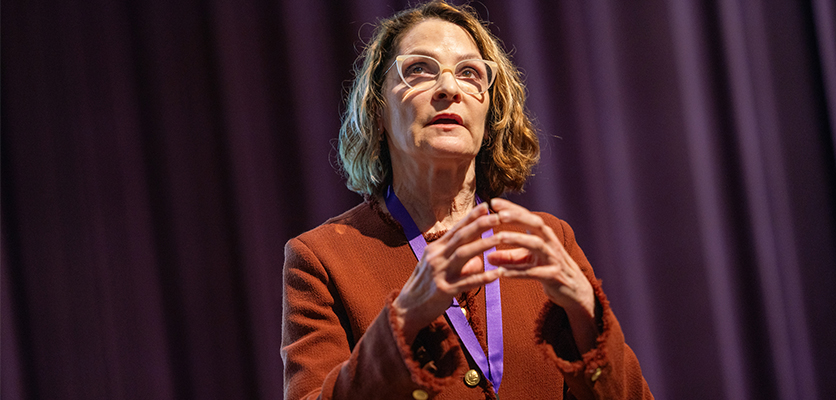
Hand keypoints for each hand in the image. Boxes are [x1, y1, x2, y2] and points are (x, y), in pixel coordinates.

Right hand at [392, 202, 503, 343]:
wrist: (406, 310)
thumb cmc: (424, 287)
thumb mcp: (434, 267)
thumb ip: (454, 258)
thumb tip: (478, 257)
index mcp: (434, 249)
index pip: (455, 230)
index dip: (471, 217)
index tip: (486, 206)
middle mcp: (436, 257)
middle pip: (461, 237)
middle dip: (480, 225)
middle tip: (498, 216)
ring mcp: (439, 273)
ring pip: (464, 254)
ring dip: (484, 244)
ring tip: (501, 238)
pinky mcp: (444, 290)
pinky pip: (467, 282)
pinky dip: (482, 277)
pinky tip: (497, 273)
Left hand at [486, 198, 598, 351]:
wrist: (575, 292)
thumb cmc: (550, 271)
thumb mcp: (528, 262)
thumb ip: (509, 258)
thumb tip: (487, 256)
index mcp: (544, 236)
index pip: (528, 216)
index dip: (512, 208)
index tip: (493, 201)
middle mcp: (551, 243)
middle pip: (535, 224)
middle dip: (517, 217)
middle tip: (498, 214)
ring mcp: (554, 259)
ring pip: (536, 244)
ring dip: (517, 239)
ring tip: (499, 237)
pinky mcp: (554, 276)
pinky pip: (534, 272)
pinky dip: (517, 272)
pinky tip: (501, 272)